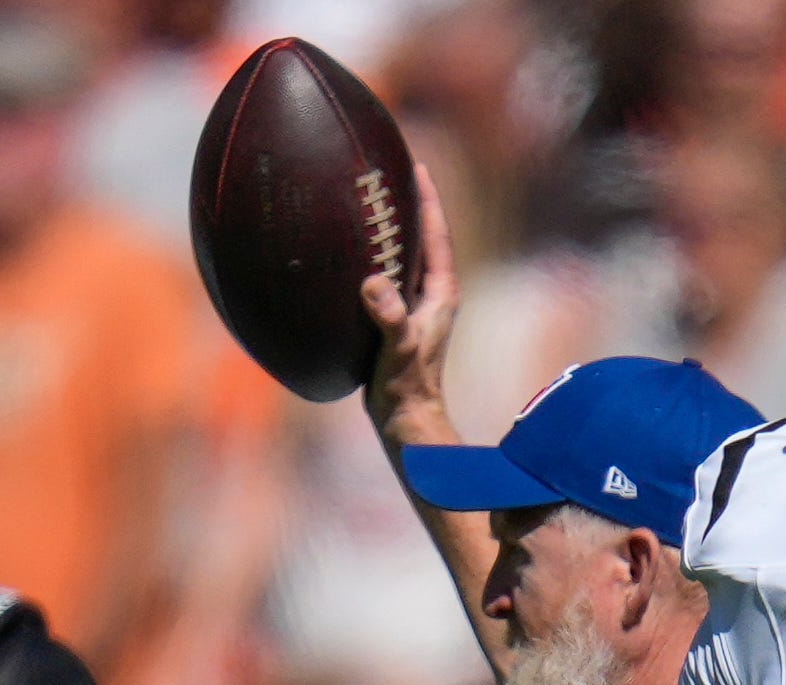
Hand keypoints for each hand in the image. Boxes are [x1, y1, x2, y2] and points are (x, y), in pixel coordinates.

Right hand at [360, 161, 460, 442]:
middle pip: (422, 237)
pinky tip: (345, 249)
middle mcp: (431, 294)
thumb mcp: (399, 347)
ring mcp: (414, 305)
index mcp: (440, 293)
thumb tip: (375, 285)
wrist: (405, 418)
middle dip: (409, 205)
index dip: (429, 200)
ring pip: (403, 255)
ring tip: (366, 198)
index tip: (418, 166)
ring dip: (389, 228)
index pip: (437, 235)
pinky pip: (384, 274)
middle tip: (388, 170)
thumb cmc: (406, 385)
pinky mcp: (395, 316)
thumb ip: (390, 317)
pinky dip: (369, 255)